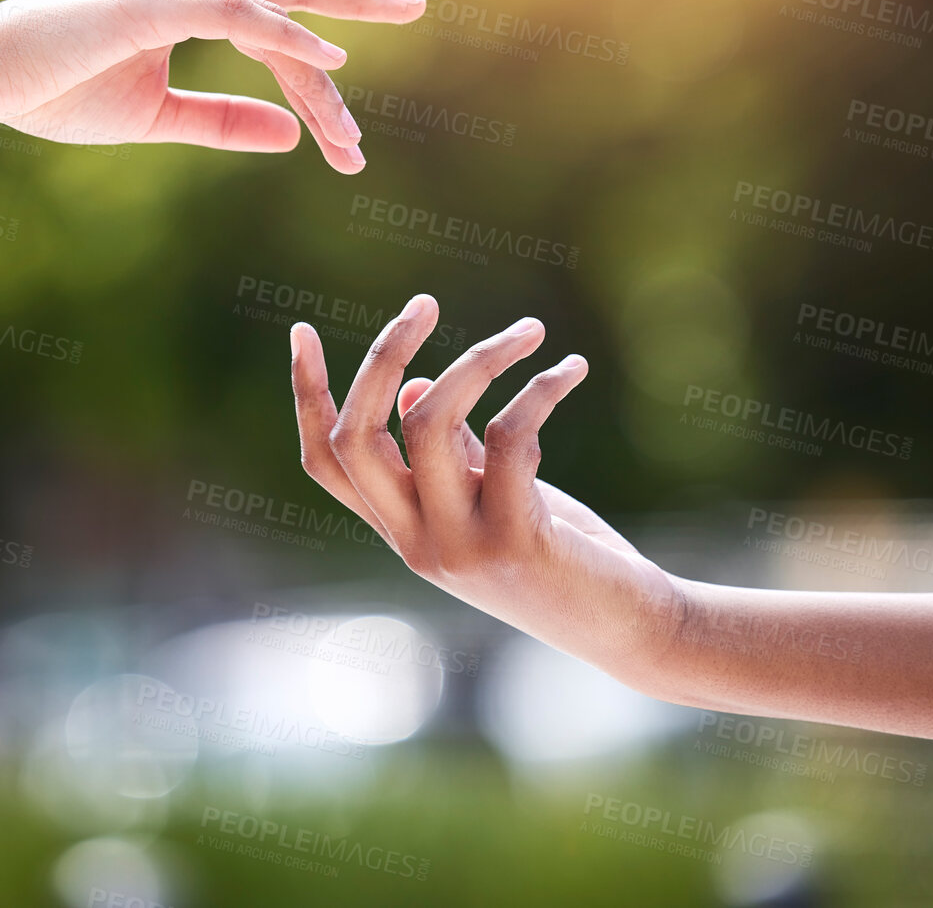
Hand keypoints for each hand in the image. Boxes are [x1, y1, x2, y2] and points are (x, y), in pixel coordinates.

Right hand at [0, 0, 424, 172]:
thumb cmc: (57, 90)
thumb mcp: (157, 117)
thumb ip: (223, 122)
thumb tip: (292, 135)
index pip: (277, 20)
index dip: (321, 73)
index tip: (353, 138)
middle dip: (360, 6)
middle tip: (410, 31)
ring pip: (270, 17)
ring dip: (316, 78)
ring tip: (348, 136)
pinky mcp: (148, 3)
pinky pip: (234, 14)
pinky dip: (284, 37)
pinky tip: (327, 61)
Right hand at [289, 294, 687, 687]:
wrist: (631, 629)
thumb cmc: (564, 558)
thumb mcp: (496, 499)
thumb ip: (452, 454)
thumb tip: (411, 390)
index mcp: (402, 530)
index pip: (326, 462)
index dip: (307, 395)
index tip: (301, 330)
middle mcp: (416, 544)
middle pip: (358, 438)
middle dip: (383, 357)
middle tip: (423, 303)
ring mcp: (459, 547)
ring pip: (428, 423)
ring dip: (480, 359)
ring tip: (530, 330)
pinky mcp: (514, 541)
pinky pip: (510, 436)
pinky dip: (540, 390)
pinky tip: (572, 370)